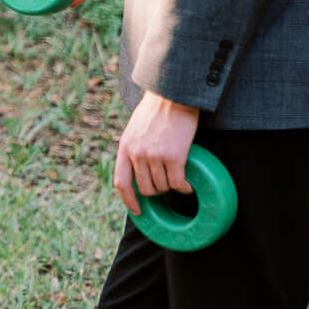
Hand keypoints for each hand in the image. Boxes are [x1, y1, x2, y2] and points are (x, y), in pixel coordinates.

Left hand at [113, 90, 199, 215]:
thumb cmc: (156, 111)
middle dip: (156, 192)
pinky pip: (177, 184)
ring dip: (171, 188)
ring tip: (177, 179)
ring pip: (162, 187)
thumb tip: (136, 169)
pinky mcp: (173, 157)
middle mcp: (136, 154)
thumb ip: (133, 148)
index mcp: (125, 148)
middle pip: (145, 188)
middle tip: (166, 185)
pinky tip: (188, 185)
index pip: (121, 182)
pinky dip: (184, 188)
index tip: (137, 211)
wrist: (172, 97)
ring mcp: (154, 156)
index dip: (129, 200)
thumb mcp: (134, 129)